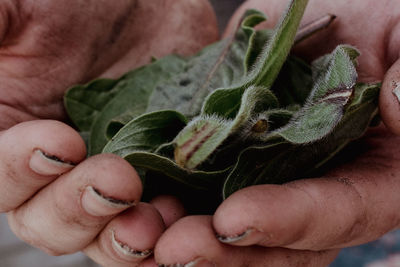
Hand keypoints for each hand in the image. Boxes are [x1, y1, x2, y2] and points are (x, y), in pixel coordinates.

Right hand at [0, 0, 217, 265]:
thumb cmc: (80, 3)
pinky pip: (152, 222)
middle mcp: (55, 169)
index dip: (20, 173)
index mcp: (12, 134)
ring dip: (121, 237)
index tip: (62, 144)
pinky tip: (176, 216)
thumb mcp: (19, 9)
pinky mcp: (155, 177)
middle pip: (47, 221)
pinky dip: (162, 230)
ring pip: (100, 234)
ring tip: (148, 220)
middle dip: (79, 209)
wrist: (151, 6)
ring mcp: (109, 176)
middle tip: (119, 182)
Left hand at [153, 0, 399, 265]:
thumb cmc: (383, 25)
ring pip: (225, 221)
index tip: (233, 219)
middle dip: (222, 251)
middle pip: (272, 241)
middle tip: (171, 249)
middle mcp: (312, 184)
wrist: (332, 12)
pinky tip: (132, 198)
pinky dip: (164, 192)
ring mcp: (265, 169)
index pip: (334, 213)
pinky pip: (194, 179)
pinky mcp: (228, 145)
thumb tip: (397, 100)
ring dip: (182, 232)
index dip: (287, 221)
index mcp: (369, 174)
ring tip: (138, 235)